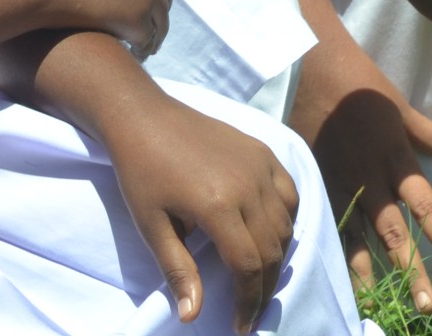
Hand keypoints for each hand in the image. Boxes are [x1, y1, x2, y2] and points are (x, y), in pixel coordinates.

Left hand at [106, 93, 301, 330]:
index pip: (248, 266)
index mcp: (218, 206)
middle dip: (264, 287)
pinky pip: (289, 194)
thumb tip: (192, 316)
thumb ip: (178, 270)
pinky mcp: (264, 152)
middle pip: (272, 250)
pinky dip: (287, 221)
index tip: (241, 326)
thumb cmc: (141, 173)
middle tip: (251, 310)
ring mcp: (261, 165)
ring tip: (258, 277)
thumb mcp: (152, 226)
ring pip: (286, 225)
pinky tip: (272, 235)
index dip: (248, 302)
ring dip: (277, 257)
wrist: (145, 117)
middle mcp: (249, 186)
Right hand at [289, 32, 431, 313]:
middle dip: (412, 271)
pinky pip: (327, 224)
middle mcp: (370, 178)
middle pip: (394, 233)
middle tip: (427, 306)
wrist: (312, 69)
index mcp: (396, 158)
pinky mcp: (314, 183)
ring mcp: (339, 183)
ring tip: (381, 305)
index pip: (426, 206)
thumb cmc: (361, 85)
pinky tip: (336, 276)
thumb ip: (431, 133)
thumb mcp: (400, 106)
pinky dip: (333, 251)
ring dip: (370, 273)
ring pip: (357, 237)